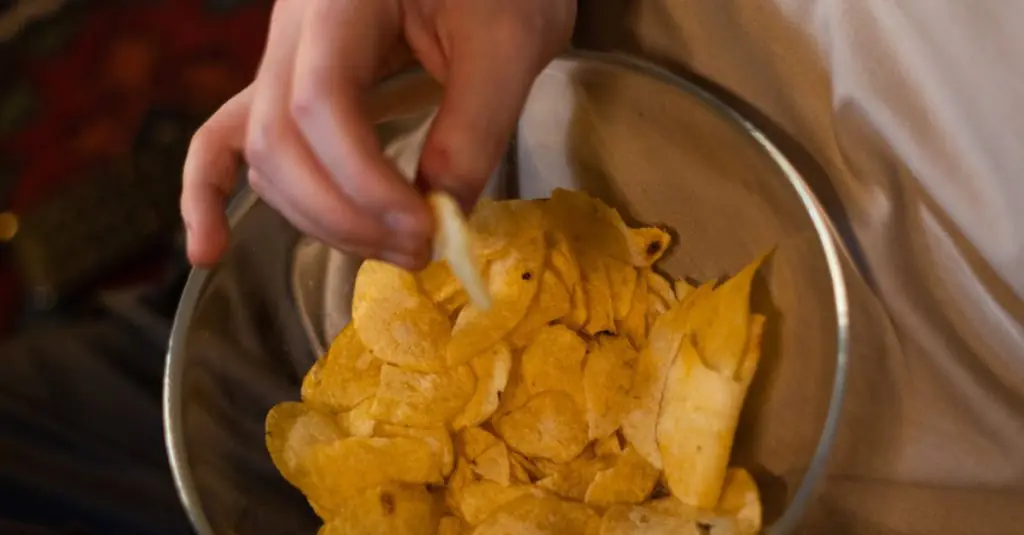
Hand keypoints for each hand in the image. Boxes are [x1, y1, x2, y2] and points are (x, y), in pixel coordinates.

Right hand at [181, 0, 575, 269]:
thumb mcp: (509, 45)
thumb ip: (476, 129)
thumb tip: (443, 214)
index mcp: (341, 1)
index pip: (321, 102)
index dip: (365, 182)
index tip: (425, 226)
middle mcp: (292, 28)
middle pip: (279, 139)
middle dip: (344, 214)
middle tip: (418, 250)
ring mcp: (281, 55)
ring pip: (263, 155)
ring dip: (320, 218)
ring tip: (396, 250)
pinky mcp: (286, 84)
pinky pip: (227, 138)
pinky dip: (213, 192)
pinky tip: (208, 248)